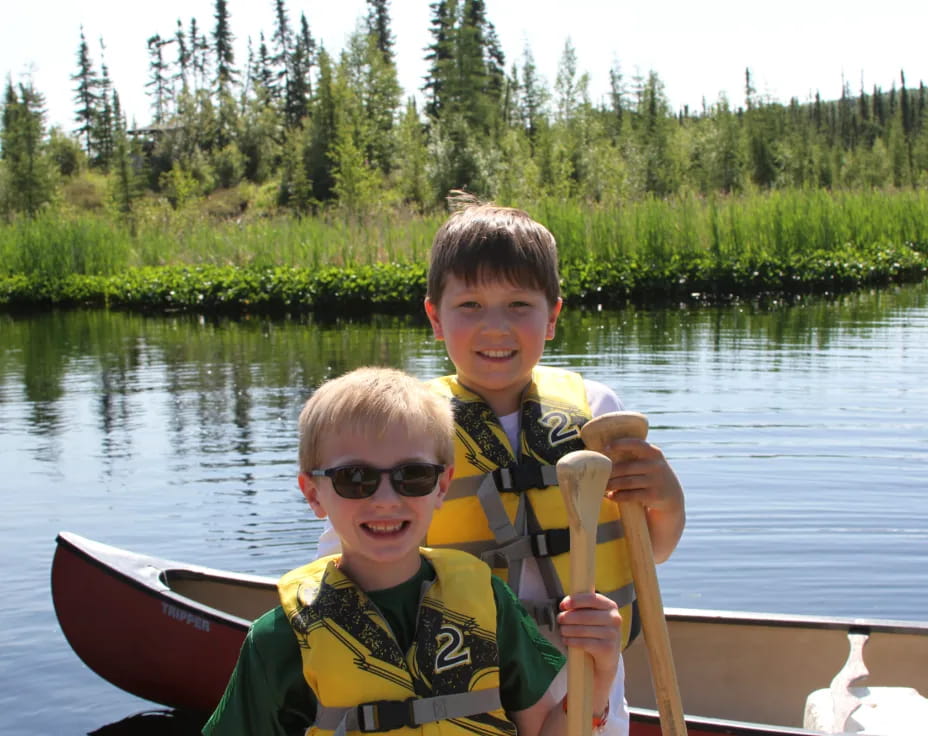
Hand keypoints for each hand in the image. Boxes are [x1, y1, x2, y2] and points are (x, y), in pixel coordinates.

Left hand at [557, 592, 621, 706]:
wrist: (607, 657)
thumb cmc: (595, 631)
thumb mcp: (593, 616)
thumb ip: (582, 607)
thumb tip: (564, 605)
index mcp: (610, 606)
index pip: (592, 598)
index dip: (576, 600)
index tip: (563, 605)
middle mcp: (614, 618)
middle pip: (585, 615)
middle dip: (568, 617)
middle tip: (559, 619)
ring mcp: (613, 634)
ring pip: (583, 630)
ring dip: (568, 629)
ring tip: (561, 630)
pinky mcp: (608, 648)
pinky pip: (584, 643)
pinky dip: (572, 641)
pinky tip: (566, 640)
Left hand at [601, 438, 681, 509]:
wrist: (672, 496)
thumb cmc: (651, 474)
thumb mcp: (649, 461)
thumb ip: (634, 455)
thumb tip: (603, 452)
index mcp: (653, 452)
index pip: (636, 444)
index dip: (621, 444)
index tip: (606, 448)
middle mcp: (656, 465)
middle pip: (626, 467)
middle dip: (610, 472)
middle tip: (598, 474)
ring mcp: (656, 481)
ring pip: (627, 482)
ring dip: (611, 485)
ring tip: (602, 485)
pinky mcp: (653, 495)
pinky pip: (631, 495)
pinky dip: (618, 496)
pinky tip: (610, 496)